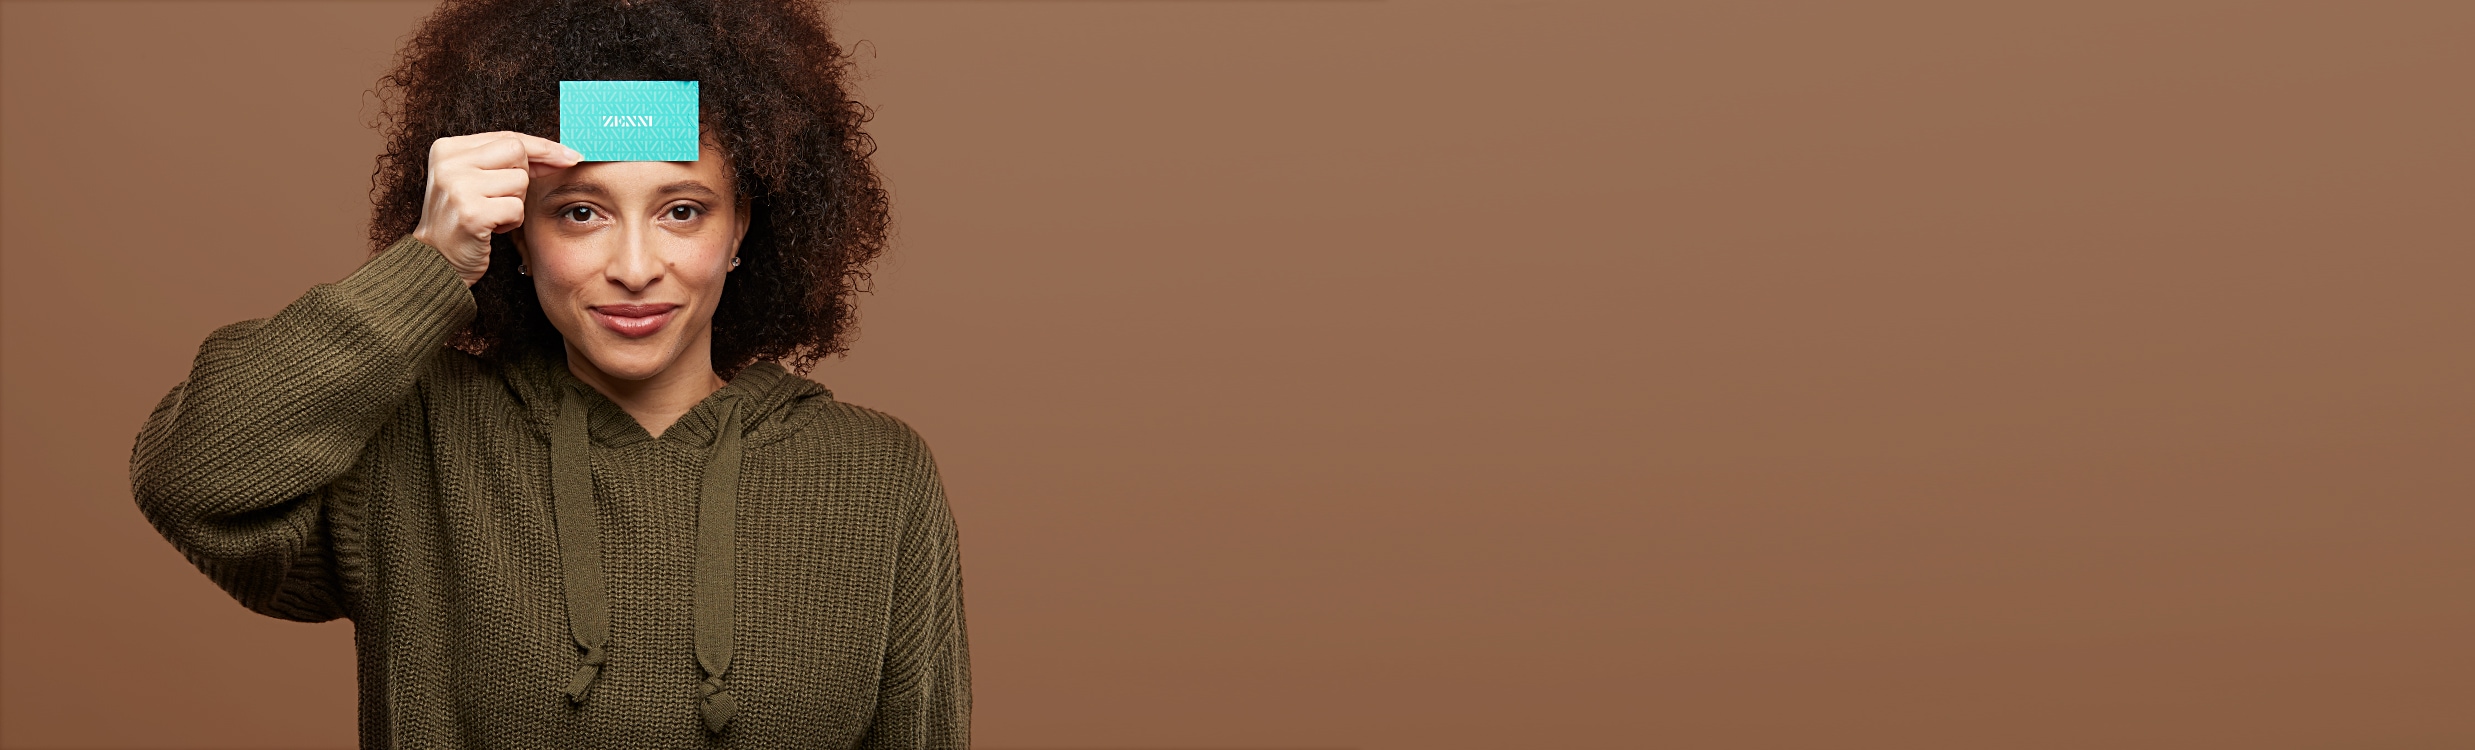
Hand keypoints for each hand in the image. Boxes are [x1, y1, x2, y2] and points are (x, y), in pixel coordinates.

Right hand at [410, 132, 582, 286]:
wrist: (436, 261)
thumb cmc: (463, 219)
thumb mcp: (477, 180)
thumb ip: (509, 161)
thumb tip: (564, 154)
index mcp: (448, 149)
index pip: (508, 137)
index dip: (542, 148)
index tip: (570, 156)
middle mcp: (449, 163)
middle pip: (517, 153)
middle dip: (521, 178)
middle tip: (500, 199)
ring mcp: (458, 186)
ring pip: (520, 181)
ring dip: (515, 203)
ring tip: (491, 214)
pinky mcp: (471, 212)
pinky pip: (517, 208)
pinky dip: (512, 222)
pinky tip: (491, 228)